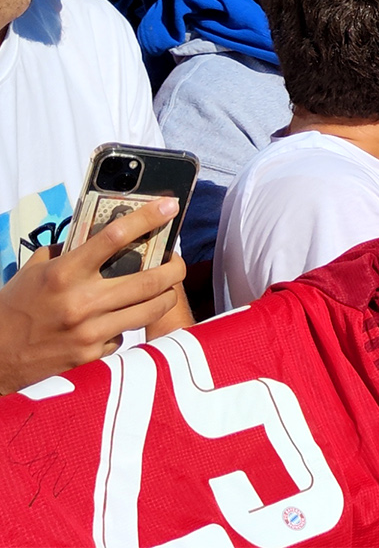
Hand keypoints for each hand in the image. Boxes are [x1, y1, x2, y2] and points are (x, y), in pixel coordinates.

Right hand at [0, 198, 184, 395]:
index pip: (114, 237)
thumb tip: (99, 234)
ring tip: (165, 287)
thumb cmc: (15, 309)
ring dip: (165, 296)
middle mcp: (81, 302)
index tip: (169, 206)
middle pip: (150, 280)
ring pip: (150, 309)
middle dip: (175, 267)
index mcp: (64, 273)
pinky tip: (120, 319)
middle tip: (178, 261)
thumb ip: (67, 252)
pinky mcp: (94, 357)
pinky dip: (128, 324)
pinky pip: (126, 334)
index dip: (148, 218)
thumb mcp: (34, 271)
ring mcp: (90, 332)